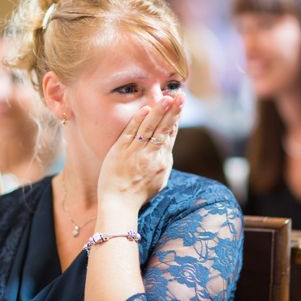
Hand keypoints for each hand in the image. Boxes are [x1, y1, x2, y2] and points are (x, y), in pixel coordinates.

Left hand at [97, 93, 183, 211]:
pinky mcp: (121, 152)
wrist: (120, 204)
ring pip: (151, 128)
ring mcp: (137, 153)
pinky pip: (132, 133)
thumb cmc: (138, 194)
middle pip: (165, 129)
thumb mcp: (159, 180)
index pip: (171, 134)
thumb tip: (168, 150)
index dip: (176, 118)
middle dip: (174, 111)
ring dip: (160, 112)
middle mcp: (152, 156)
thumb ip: (163, 162)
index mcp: (163, 161)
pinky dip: (139, 121)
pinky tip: (146, 109)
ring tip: (166, 98)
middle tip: (180, 95)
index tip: (180, 103)